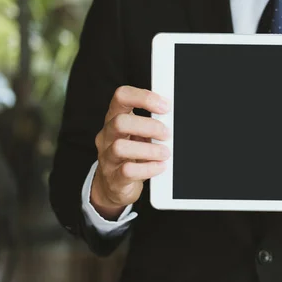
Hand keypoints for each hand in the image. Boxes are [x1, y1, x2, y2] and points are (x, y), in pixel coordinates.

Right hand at [91, 86, 170, 219]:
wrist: (115, 185)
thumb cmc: (132, 154)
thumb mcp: (140, 134)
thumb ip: (152, 123)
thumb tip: (174, 118)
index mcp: (115, 118)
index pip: (121, 96)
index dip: (144, 97)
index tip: (165, 106)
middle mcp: (107, 135)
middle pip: (120, 121)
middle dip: (149, 126)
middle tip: (167, 134)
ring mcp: (107, 157)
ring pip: (120, 147)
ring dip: (149, 150)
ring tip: (164, 153)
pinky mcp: (113, 178)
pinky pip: (127, 171)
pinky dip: (148, 168)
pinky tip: (159, 166)